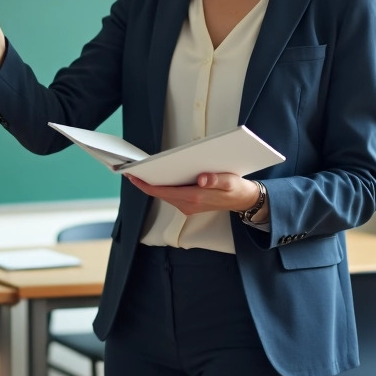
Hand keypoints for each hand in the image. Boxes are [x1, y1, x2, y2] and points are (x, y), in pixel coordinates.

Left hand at [126, 173, 258, 216]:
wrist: (243, 200)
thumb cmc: (236, 189)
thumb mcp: (230, 182)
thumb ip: (217, 180)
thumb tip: (202, 178)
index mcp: (195, 198)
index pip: (162, 192)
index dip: (145, 185)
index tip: (133, 176)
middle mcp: (188, 205)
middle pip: (160, 194)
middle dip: (146, 183)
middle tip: (133, 170)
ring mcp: (188, 206)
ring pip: (165, 195)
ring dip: (154, 185)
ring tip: (143, 171)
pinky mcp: (190, 204)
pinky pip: (171, 195)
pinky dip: (164, 187)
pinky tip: (161, 176)